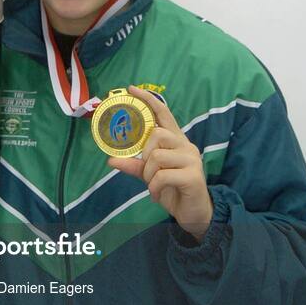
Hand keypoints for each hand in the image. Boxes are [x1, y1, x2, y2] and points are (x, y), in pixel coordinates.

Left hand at [106, 86, 213, 241]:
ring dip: (149, 173)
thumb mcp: (150, 176)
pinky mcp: (193, 176)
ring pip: (158, 155)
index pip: (164, 113)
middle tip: (147, 170)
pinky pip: (163, 175)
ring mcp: (192, 160)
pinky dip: (154, 187)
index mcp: (176, 141)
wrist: (194, 214)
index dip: (149, 100)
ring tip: (153, 185)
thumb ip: (135, 166)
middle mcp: (186, 145)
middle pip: (158, 135)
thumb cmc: (173, 190)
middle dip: (145, 153)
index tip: (132, 89)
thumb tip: (111, 160)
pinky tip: (156, 194)